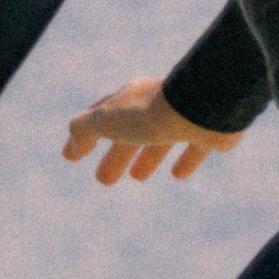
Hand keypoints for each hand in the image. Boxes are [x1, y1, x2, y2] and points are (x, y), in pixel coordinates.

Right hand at [59, 77, 238, 187]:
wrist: (203, 106)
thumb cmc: (150, 113)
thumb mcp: (106, 120)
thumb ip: (84, 130)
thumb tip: (71, 147)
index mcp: (129, 98)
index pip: (102, 116)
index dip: (86, 136)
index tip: (73, 155)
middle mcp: (155, 105)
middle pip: (130, 132)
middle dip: (116, 155)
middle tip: (104, 180)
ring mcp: (183, 117)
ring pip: (160, 140)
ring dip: (147, 158)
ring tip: (137, 178)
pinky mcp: (207, 131)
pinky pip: (193, 148)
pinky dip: (184, 160)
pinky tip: (179, 175)